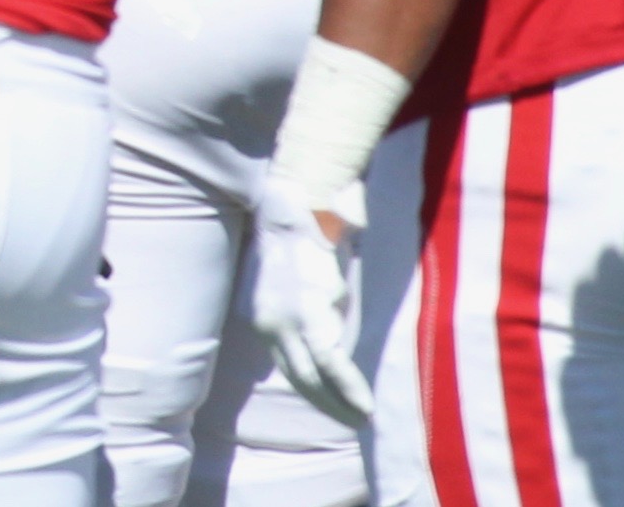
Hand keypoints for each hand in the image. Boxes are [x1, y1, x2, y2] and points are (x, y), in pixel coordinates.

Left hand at [249, 176, 371, 424]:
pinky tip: (363, 407)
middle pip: (297, 376)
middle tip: (350, 423)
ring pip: (313, 377)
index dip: (310, 386)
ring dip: (339, 404)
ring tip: (361, 422)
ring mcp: (286, 321)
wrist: (295, 199)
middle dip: (324, 404)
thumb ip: (307, 297)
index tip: (330, 404)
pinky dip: (348, 387)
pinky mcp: (310, 315)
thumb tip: (330, 307)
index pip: (286, 361)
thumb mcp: (295, 270)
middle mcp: (266, 323)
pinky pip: (331, 363)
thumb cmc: (300, 227)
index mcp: (260, 313)